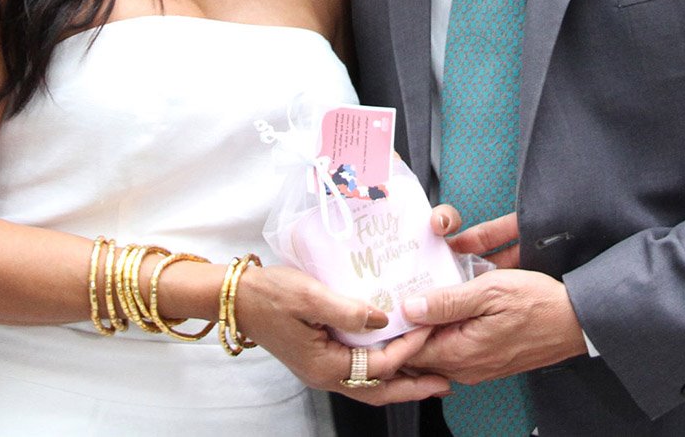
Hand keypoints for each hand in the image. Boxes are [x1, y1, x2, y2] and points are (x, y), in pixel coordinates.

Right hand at [237, 263, 450, 404]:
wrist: (238, 299)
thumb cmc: (271, 293)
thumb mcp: (309, 295)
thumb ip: (347, 310)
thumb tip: (382, 318)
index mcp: (324, 365)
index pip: (379, 364)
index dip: (408, 348)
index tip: (431, 328)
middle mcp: (325, 375)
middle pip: (378, 391)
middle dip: (413, 388)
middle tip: (446, 383)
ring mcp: (321, 369)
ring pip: (369, 385)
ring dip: (400, 381)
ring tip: (429, 374)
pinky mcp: (319, 358)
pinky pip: (358, 372)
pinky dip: (381, 369)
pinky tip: (393, 354)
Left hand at [402, 210, 586, 382]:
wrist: (573, 321)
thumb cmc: (536, 303)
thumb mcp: (489, 291)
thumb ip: (447, 301)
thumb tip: (409, 308)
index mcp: (462, 352)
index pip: (410, 350)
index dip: (396, 327)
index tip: (391, 299)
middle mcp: (466, 368)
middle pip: (419, 354)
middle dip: (407, 328)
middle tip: (401, 294)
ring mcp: (477, 368)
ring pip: (435, 353)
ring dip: (425, 329)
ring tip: (420, 296)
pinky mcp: (486, 362)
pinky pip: (453, 351)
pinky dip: (443, 333)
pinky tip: (445, 309)